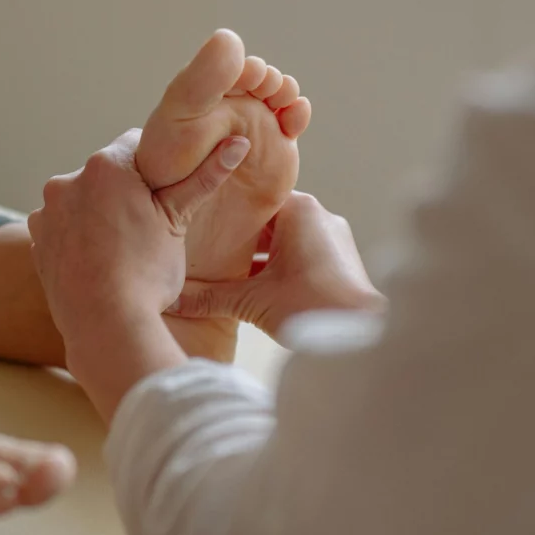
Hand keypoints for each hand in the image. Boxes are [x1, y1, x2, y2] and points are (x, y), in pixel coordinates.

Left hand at [27, 129, 250, 345]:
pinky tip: (98, 258)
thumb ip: (204, 178)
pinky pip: (62, 225)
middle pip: (106, 173)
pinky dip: (78, 234)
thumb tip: (239, 144)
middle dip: (125, 190)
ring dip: (99, 212)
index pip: (136, 143)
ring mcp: (48, 211)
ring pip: (83, 198)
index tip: (164, 192)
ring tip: (121, 247)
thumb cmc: (146, 275)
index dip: (156, 166)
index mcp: (105, 166)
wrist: (104, 325)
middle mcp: (68, 180)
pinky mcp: (37, 238)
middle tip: (147, 225)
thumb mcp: (178, 223)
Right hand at [167, 192, 385, 340]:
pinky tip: (257, 286)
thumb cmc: (311, 307)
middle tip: (205, 248)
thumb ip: (208, 297)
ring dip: (257, 255)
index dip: (223, 212)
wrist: (362, 336)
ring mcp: (331, 237)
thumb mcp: (250, 300)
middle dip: (237, 237)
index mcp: (298, 209)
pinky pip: (299, 253)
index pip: (251, 198)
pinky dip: (278, 265)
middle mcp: (318, 215)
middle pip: (265, 219)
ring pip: (282, 238)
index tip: (200, 222)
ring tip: (225, 271)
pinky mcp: (339, 260)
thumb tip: (172, 300)